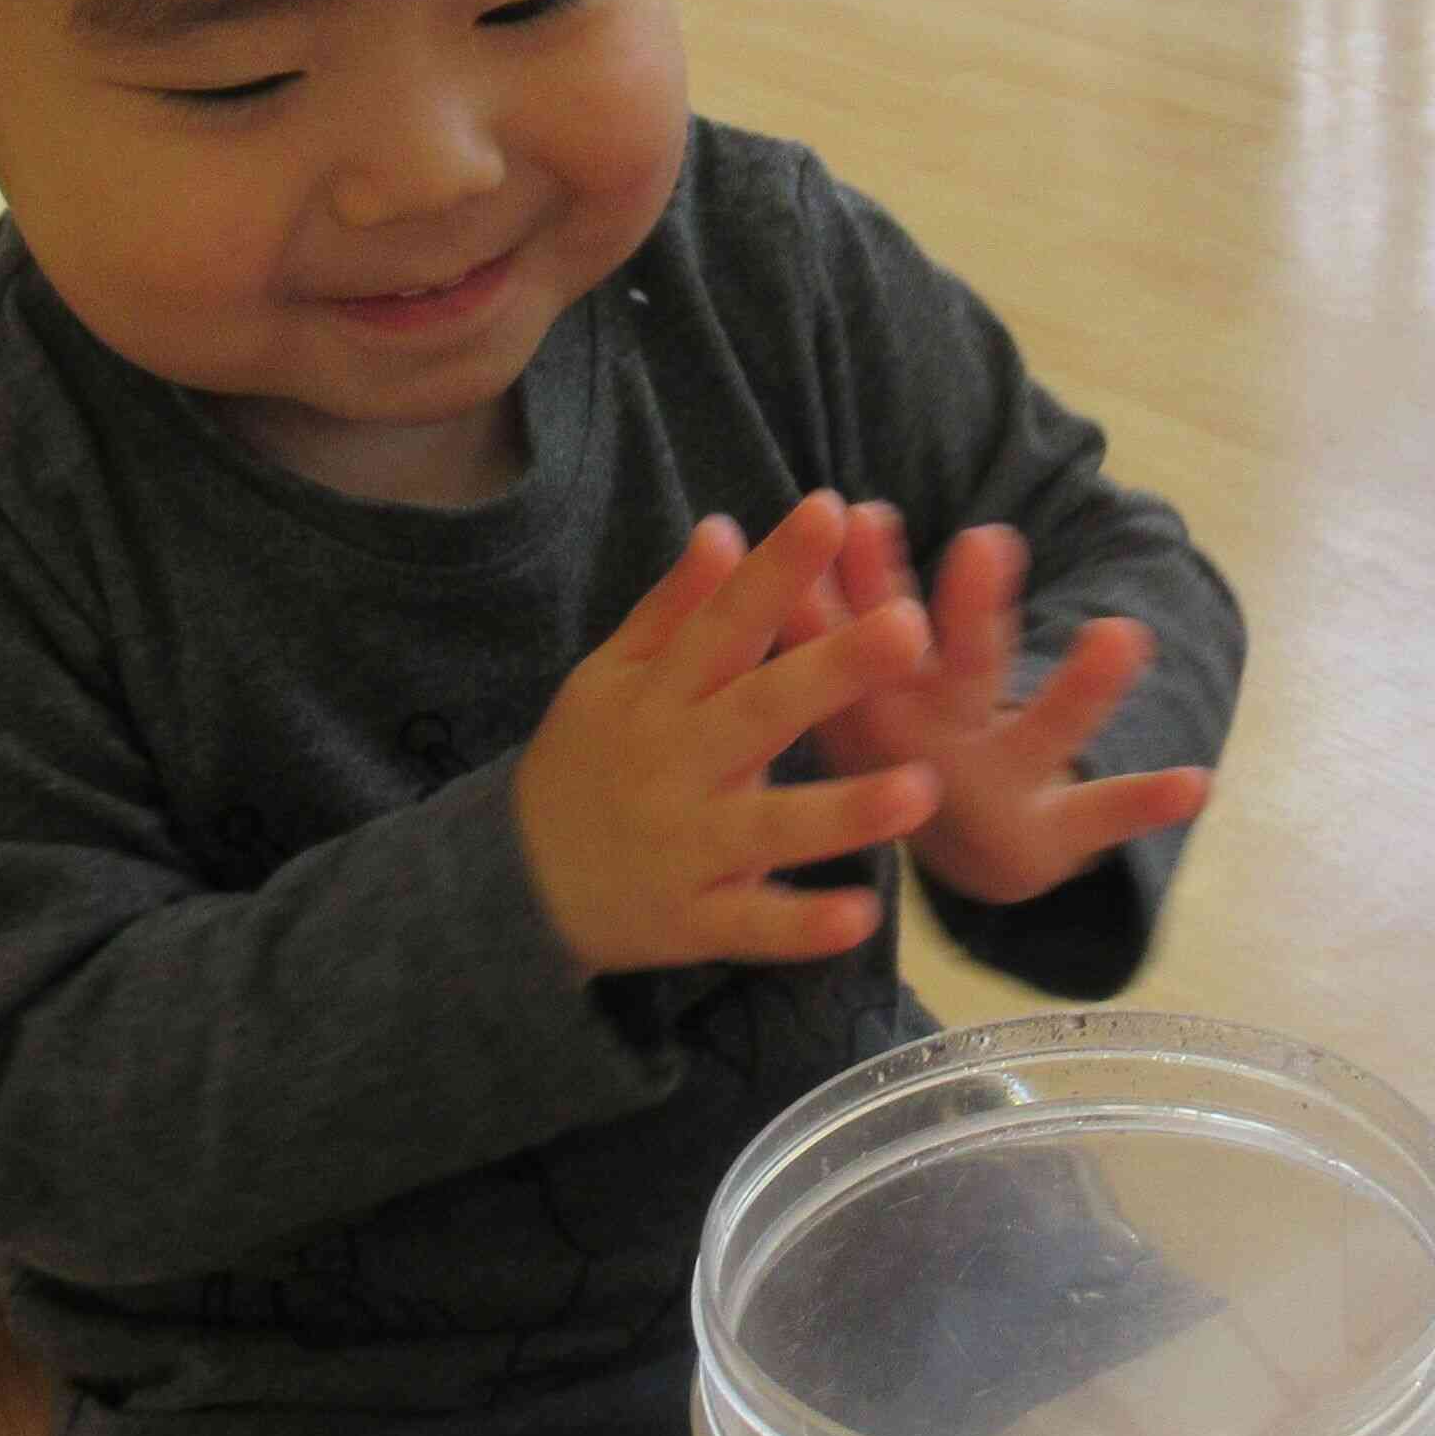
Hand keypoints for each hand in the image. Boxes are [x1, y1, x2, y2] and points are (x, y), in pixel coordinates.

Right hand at [512, 493, 940, 976]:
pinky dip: (801, 927)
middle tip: (909, 627)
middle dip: (832, 670)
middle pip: (759, 710)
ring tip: (922, 790)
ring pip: (769, 825)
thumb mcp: (609, 678)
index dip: (774, 569)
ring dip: (842, 811)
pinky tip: (860, 917)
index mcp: (659, 695)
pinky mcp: (692, 922)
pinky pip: (753, 924)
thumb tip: (724, 527)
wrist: (511, 886)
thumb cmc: (586, 763)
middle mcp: (674, 763)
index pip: (723, 621)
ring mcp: (685, 847)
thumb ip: (672, 610)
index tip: (828, 508)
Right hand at [785, 502, 1214, 908]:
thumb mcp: (794, 701)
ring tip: (1127, 635)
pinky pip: (1099, 814)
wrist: (874, 888)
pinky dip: (1145, 800)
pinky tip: (1201, 781)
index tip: (849, 512)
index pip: (850, 638)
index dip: (843, 585)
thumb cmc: (845, 763)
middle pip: (954, 673)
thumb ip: (773, 618)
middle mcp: (927, 748)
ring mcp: (991, 789)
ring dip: (1080, 687)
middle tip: (989, 544)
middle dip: (972, 611)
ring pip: (1039, 733)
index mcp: (867, 710)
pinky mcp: (1044, 835)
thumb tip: (720, 527)